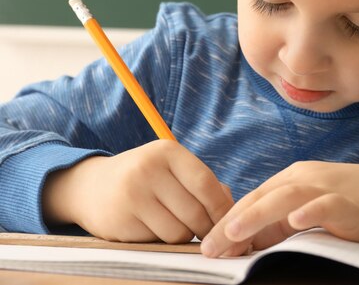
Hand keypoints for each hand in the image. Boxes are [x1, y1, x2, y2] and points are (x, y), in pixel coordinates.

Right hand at [42, 140, 233, 242]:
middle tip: (208, 233)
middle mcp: (148, 169)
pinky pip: (158, 242)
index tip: (229, 222)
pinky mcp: (120, 221)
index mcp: (167, 152)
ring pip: (178, 232)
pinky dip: (164, 242)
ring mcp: (132, 195)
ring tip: (178, 227)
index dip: (222, 208)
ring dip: (185, 237)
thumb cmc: (146, 178)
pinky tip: (155, 229)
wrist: (91, 187)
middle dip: (207, 228)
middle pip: (195, 212)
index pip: (206, 184)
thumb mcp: (171, 169)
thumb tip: (233, 211)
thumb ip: (203, 185)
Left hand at [201, 161, 358, 257]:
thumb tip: (250, 243)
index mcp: (295, 180)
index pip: (254, 200)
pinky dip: (311, 211)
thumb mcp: (314, 211)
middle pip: (263, 197)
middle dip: (232, 223)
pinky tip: (296, 221)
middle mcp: (307, 179)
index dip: (229, 222)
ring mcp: (329, 189)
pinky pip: (328, 204)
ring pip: (287, 197)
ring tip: (234, 234)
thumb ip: (284, 223)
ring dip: (257, 214)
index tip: (207, 247)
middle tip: (208, 248)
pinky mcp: (352, 204)